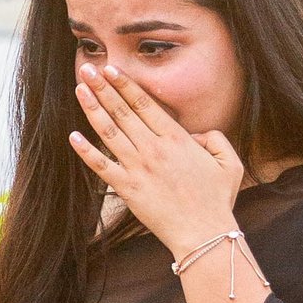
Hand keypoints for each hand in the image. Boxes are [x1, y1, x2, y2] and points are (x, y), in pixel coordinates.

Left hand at [71, 61, 245, 262]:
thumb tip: (196, 133)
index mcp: (177, 139)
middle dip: (103, 87)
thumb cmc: (218, 200)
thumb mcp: (230, 162)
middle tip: (88, 68)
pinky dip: (86, 152)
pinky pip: (102, 166)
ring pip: (109, 132)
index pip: (144, 103)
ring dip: (92, 109)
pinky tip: (73, 137)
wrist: (204, 234)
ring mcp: (138, 168)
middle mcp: (153, 149)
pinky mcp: (128, 189)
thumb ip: (215, 138)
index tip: (111, 69)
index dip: (125, 84)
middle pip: (122, 111)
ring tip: (80, 89)